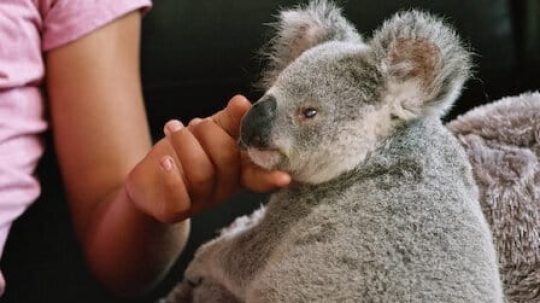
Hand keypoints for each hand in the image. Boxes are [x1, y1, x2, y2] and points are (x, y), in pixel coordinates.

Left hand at [124, 95, 290, 222]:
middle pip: (227, 161)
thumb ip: (229, 120)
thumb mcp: (209, 132)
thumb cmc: (186, 153)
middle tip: (194, 123)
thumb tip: (243, 102)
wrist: (149, 181)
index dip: (271, 176)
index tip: (285, 177)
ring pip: (202, 174)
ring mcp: (201, 202)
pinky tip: (164, 160)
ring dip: (186, 143)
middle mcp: (225, 189)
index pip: (259, 174)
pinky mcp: (176, 210)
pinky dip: (171, 175)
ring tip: (172, 128)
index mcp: (238, 170)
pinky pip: (179, 195)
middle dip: (209, 134)